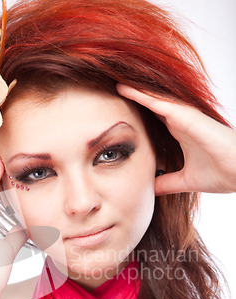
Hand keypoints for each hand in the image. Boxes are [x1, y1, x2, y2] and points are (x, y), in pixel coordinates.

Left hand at [116, 84, 235, 195]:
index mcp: (179, 132)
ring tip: (106, 82)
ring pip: (150, 98)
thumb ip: (167, 183)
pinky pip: (158, 102)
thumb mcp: (185, 180)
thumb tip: (150, 190)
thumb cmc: (222, 172)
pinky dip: (140, 95)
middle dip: (128, 97)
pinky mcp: (186, 115)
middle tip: (102, 90)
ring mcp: (183, 115)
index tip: (112, 112)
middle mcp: (179, 120)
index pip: (150, 118)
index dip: (132, 113)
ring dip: (130, 91)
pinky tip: (123, 88)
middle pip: (147, 104)